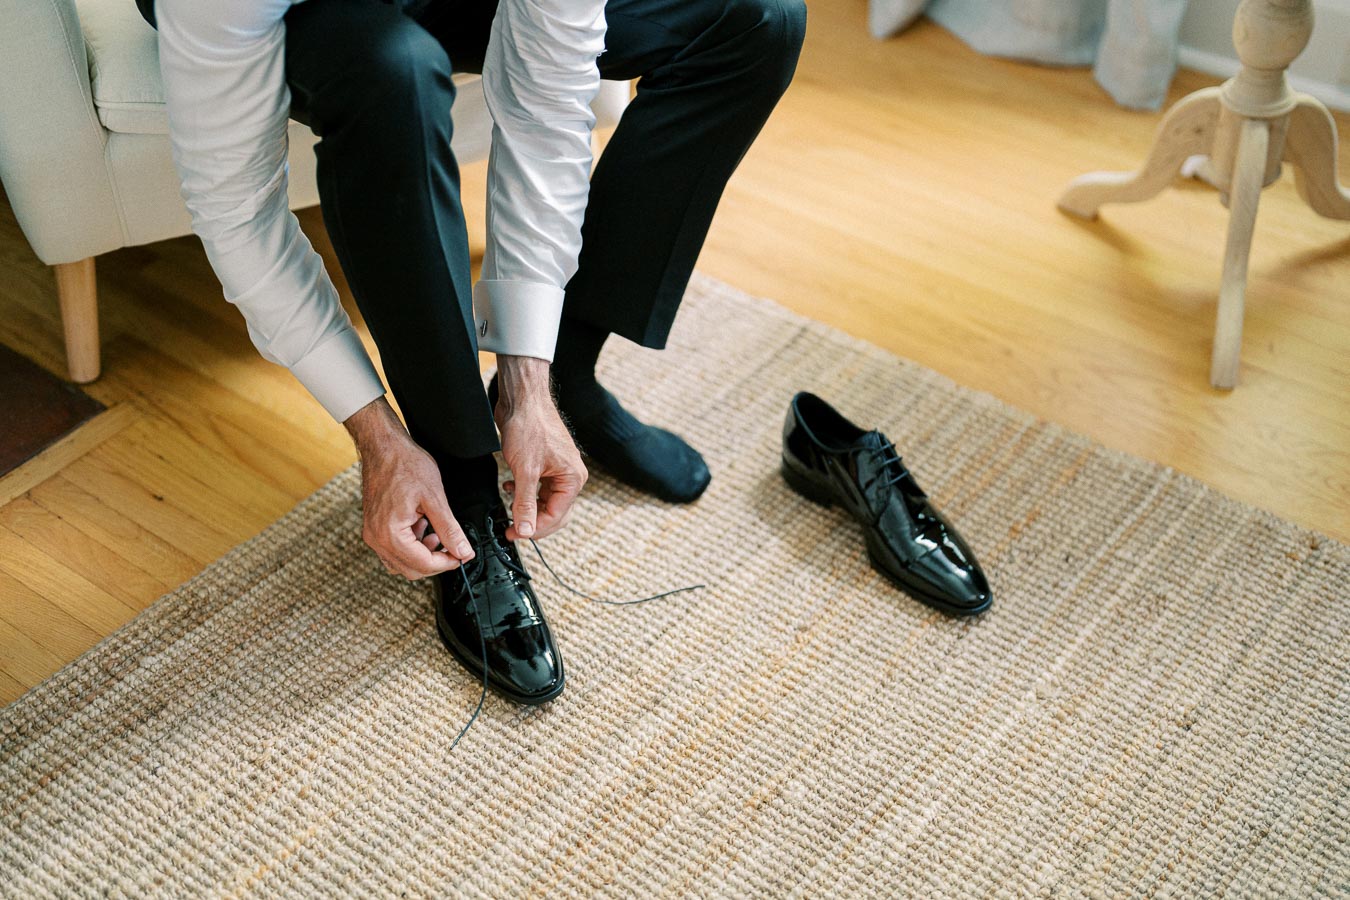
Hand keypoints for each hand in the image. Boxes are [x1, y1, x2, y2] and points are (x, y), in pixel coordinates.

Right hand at [344, 397, 473, 578]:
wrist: (383, 447)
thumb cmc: (405, 465)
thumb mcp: (435, 498)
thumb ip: (450, 529)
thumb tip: (463, 551)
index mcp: (390, 533)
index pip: (422, 564)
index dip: (446, 563)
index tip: (461, 556)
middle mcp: (376, 538)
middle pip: (410, 569)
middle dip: (435, 562)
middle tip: (453, 548)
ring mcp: (372, 533)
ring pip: (401, 562)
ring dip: (422, 554)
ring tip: (437, 533)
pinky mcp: (374, 527)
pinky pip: (393, 549)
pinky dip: (411, 545)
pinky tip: (423, 526)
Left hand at [493, 356, 586, 541]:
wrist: (522, 399)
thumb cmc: (529, 427)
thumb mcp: (525, 471)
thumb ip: (525, 504)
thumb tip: (525, 531)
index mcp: (573, 478)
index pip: (557, 516)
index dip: (535, 529)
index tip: (514, 534)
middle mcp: (570, 475)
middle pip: (554, 511)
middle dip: (533, 522)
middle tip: (511, 531)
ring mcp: (557, 469)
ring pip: (544, 500)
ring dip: (526, 507)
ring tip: (508, 508)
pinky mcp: (545, 463)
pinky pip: (538, 487)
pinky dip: (523, 492)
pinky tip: (509, 488)